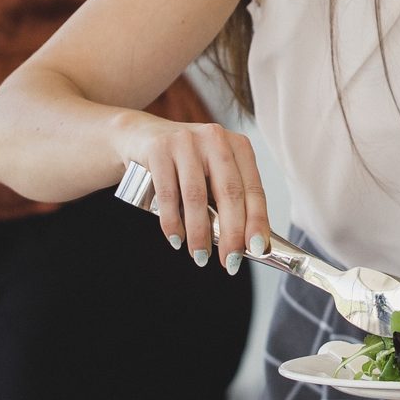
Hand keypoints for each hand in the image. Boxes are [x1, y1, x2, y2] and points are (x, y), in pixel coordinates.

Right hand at [112, 114, 269, 273]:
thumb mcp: (213, 172)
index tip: (257, 248)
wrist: (142, 137)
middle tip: (229, 262)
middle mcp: (215, 139)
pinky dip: (172, 222)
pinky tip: (176, 239)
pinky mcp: (159, 149)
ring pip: (197, 196)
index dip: (257, 221)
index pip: (253, 188)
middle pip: (229, 193)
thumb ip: (229, 198)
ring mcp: (186, 141)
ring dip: (200, 233)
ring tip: (201, 257)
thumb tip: (246, 243)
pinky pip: (168, 194)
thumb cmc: (187, 163)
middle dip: (231, 233)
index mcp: (238, 146)